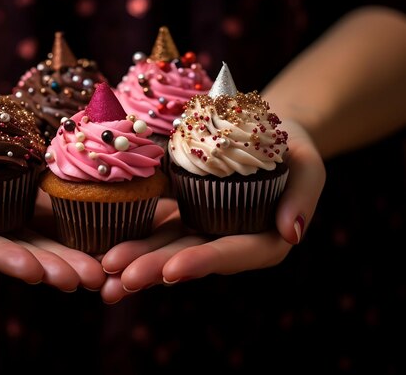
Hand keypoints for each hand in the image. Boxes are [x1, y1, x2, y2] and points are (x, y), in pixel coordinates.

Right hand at [0, 99, 105, 291]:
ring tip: (103, 269)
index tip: (33, 270)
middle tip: (83, 278)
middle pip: (21, 253)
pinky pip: (59, 216)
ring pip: (45, 241)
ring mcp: (12, 219)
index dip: (6, 259)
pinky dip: (83, 228)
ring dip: (73, 256)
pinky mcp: (32, 201)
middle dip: (52, 267)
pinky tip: (108, 237)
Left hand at [99, 119, 325, 303]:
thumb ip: (303, 196)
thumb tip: (292, 233)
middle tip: (120, 280)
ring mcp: (201, 231)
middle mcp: (228, 242)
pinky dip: (129, 238)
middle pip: (191, 259)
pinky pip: (153, 229)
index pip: (233, 253)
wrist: (263, 129)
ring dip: (134, 263)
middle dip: (155, 270)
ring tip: (102, 276)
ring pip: (165, 249)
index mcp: (264, 239)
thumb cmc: (290, 146)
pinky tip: (101, 250)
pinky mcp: (180, 216)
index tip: (172, 270)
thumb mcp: (309, 163)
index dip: (203, 262)